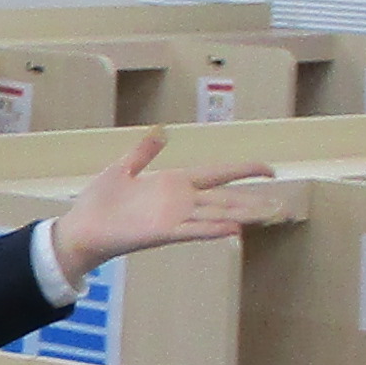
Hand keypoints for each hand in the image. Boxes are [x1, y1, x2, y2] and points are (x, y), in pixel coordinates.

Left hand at [46, 131, 268, 279]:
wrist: (80, 228)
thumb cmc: (99, 203)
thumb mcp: (123, 168)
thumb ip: (144, 152)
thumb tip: (160, 131)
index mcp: (174, 184)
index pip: (217, 174)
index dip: (243, 170)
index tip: (269, 169)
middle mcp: (180, 202)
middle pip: (225, 199)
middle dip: (255, 202)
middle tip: (284, 206)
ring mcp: (173, 218)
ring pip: (217, 215)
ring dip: (244, 216)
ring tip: (271, 216)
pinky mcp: (161, 233)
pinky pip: (193, 230)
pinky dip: (213, 230)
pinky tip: (235, 230)